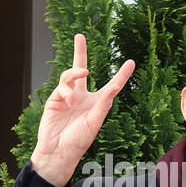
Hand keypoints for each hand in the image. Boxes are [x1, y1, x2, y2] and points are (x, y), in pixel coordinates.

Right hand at [31, 33, 134, 186]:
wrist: (58, 151)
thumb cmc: (79, 141)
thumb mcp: (95, 122)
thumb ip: (103, 104)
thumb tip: (113, 89)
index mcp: (96, 103)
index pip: (111, 85)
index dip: (121, 74)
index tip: (131, 61)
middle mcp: (82, 97)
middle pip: (81, 68)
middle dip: (80, 51)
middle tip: (79, 35)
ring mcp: (67, 97)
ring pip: (70, 75)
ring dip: (76, 73)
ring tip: (80, 80)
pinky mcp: (55, 99)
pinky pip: (62, 86)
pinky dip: (67, 90)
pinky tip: (69, 100)